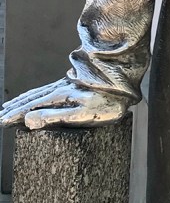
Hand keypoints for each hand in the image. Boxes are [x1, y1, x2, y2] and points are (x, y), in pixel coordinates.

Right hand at [0, 79, 129, 129]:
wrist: (124, 81)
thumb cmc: (105, 102)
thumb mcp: (80, 113)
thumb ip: (54, 117)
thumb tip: (28, 120)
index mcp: (57, 99)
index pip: (30, 109)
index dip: (15, 116)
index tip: (2, 121)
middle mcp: (58, 91)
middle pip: (31, 100)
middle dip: (16, 108)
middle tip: (1, 116)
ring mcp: (66, 87)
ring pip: (39, 94)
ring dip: (24, 101)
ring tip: (12, 106)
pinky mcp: (74, 85)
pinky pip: (49, 91)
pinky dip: (38, 95)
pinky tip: (40, 97)